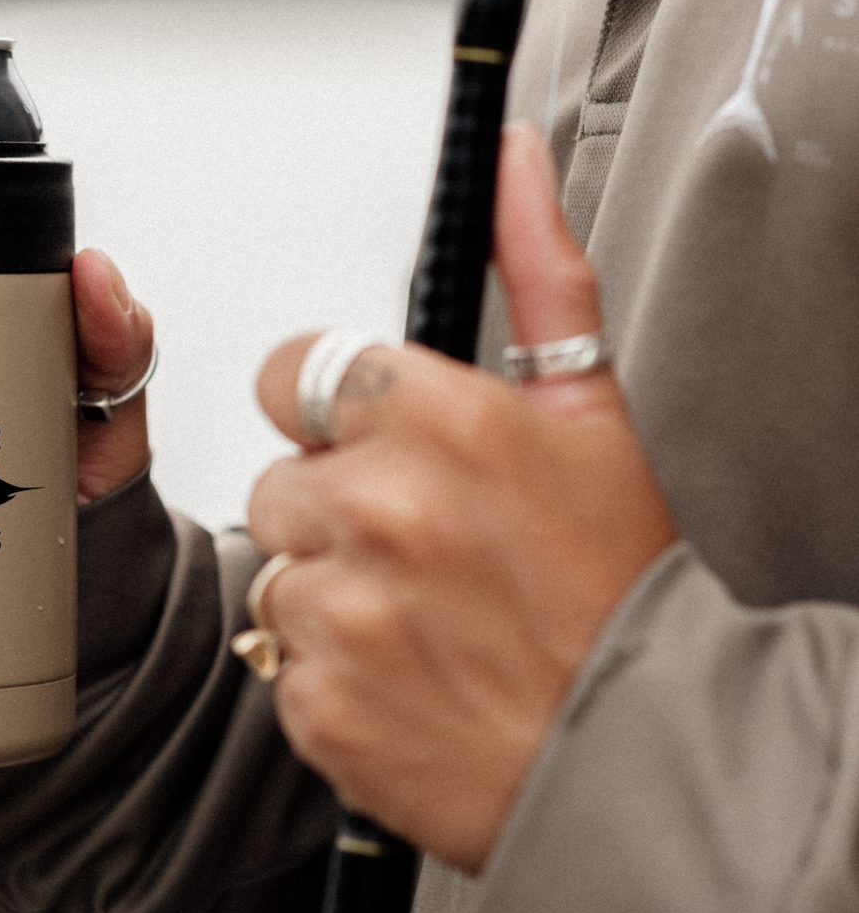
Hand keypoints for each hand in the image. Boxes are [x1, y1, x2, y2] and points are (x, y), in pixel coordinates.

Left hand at [246, 122, 677, 872]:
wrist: (639, 752)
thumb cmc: (615, 584)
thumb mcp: (591, 412)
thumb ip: (535, 272)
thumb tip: (512, 160)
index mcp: (436, 419)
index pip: (292, 371)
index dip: (329, 411)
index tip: (370, 442)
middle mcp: (378, 507)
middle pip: (280, 476)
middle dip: (335, 503)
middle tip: (423, 545)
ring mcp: (342, 610)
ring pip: (273, 567)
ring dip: (329, 587)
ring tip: (421, 613)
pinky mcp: (318, 699)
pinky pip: (280, 656)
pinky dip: (329, 668)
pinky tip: (406, 669)